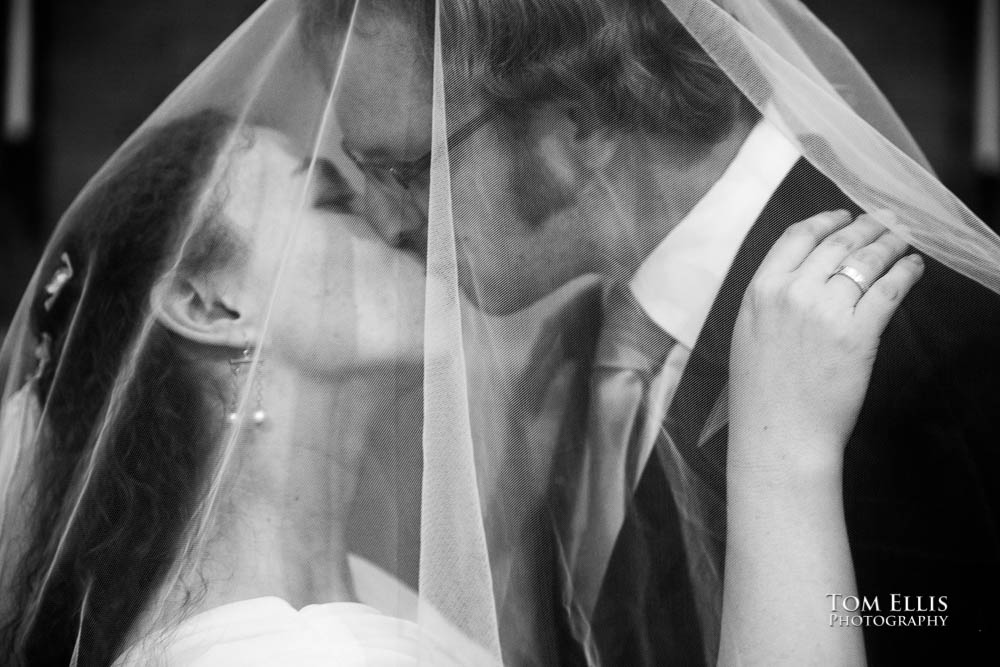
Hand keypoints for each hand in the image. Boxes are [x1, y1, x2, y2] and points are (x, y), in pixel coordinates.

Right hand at [729, 210, 923, 478]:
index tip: (843, 216)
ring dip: (891, 244)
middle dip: (868, 226)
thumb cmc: (762, 393)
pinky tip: (914, 268)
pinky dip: (906, 273)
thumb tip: (806, 273)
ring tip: (904, 239)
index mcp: (760, 290)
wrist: (779, 434)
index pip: (797, 237)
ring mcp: (826, 311)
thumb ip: (772, 298)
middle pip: (837, 243)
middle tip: (887, 220)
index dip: (825, 221)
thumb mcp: (749, 332)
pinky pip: (890, 290)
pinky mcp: (859, 333)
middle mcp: (792, 292)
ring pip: (867, 260)